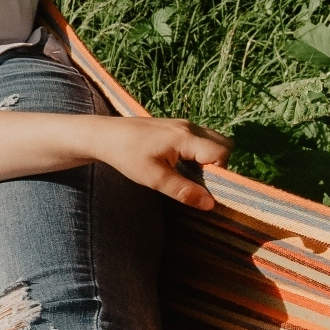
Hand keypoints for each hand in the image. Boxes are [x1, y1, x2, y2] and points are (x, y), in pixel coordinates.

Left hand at [97, 118, 231, 211]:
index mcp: (185, 137)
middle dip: (220, 165)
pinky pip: (201, 139)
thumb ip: (183, 191)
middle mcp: (189, 127)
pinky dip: (199, 153)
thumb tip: (210, 204)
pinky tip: (181, 165)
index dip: (221, 173)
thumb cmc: (126, 155)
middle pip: (224, 144)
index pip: (222, 153)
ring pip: (214, 141)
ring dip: (209, 159)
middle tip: (199, 180)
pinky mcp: (176, 127)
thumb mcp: (154, 178)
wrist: (104, 135)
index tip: (206, 186)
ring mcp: (183, 125)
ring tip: (189, 174)